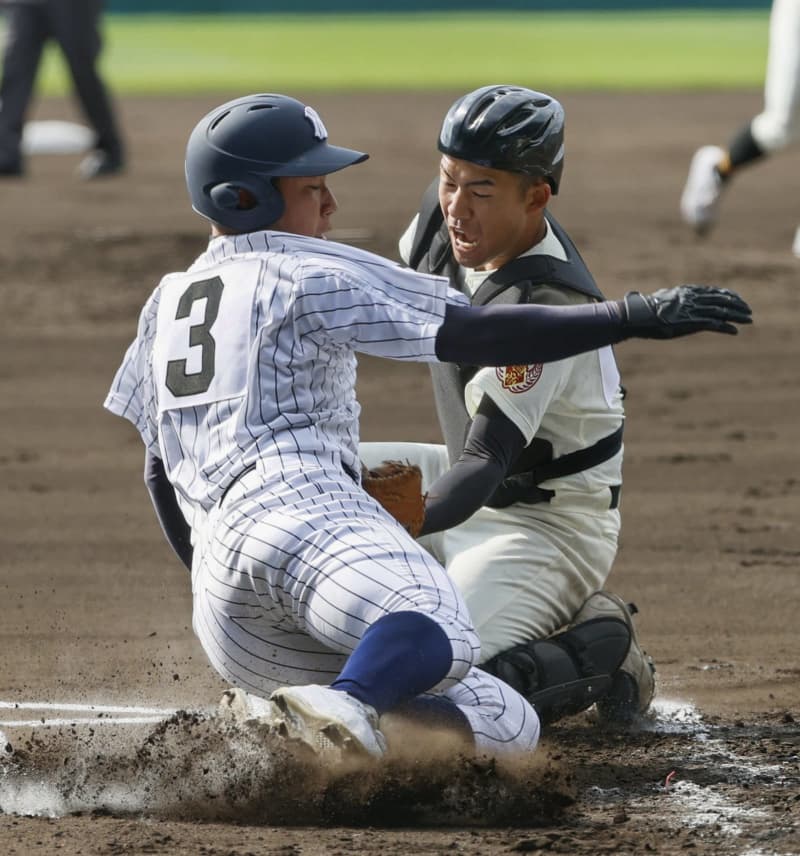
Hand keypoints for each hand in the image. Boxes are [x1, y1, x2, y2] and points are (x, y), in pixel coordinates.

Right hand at [622, 285, 752, 337]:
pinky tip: (734, 331)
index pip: (712, 291)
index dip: (727, 295)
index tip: (737, 299)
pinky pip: (713, 324)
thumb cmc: (643, 309)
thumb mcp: (656, 299)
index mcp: (686, 291)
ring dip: (736, 316)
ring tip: (748, 320)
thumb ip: (664, 296)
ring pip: (721, 311)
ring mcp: (692, 310)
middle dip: (737, 305)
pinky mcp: (691, 322)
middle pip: (721, 299)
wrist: (638, 316)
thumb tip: (652, 294)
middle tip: (748, 310)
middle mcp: (692, 298)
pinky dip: (725, 327)